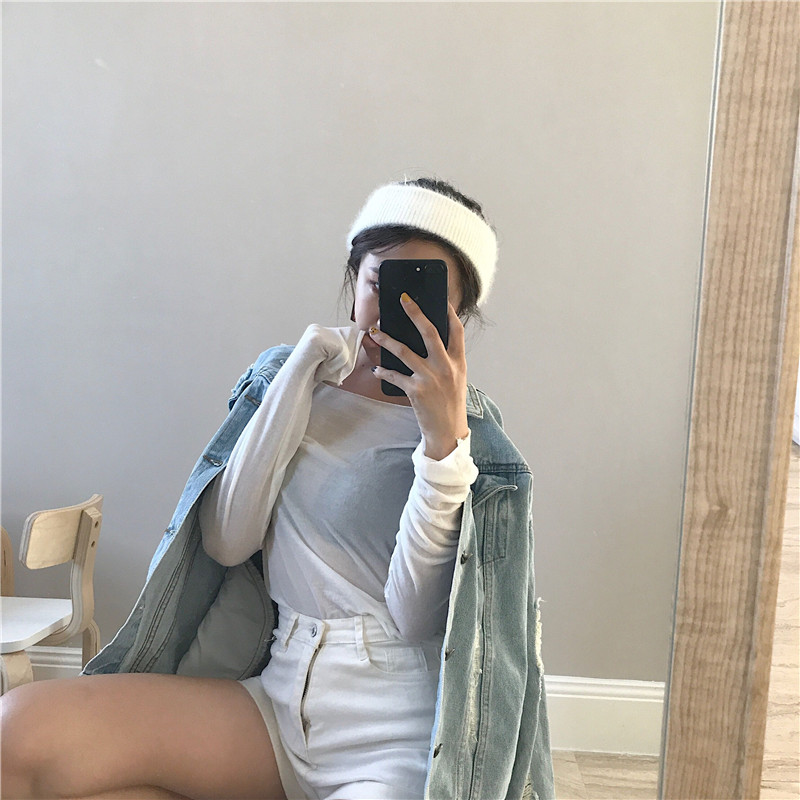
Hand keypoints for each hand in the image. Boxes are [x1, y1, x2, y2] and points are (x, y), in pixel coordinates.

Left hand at [369, 294, 468, 459]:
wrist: (448, 432)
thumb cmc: (451, 404)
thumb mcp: (457, 378)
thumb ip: (448, 360)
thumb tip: (431, 342)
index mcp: (458, 362)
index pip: (456, 331)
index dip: (449, 313)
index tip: (441, 299)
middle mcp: (445, 367)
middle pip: (429, 332)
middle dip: (415, 313)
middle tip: (403, 300)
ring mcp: (430, 378)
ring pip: (404, 351)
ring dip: (386, 340)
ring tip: (374, 332)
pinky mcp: (415, 390)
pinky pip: (394, 375)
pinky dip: (383, 371)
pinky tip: (376, 369)